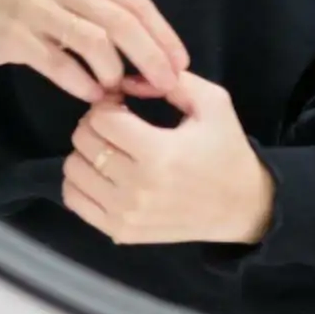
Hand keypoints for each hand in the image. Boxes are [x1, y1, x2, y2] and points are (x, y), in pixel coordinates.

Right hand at [0, 0, 190, 104]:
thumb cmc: (38, 13)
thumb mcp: (75, 2)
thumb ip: (112, 22)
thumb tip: (158, 62)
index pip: (137, 3)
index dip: (164, 37)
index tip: (180, 67)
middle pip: (121, 22)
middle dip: (149, 58)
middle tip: (162, 88)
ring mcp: (37, 7)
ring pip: (93, 41)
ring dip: (112, 72)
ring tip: (117, 92)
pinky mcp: (15, 34)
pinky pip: (58, 62)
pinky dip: (81, 82)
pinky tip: (92, 95)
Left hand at [63, 69, 275, 245]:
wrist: (241, 207)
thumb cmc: (226, 151)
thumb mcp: (213, 103)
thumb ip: (170, 82)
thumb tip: (124, 81)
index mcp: (159, 153)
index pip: (101, 119)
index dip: (107, 103)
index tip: (121, 104)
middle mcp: (138, 187)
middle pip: (83, 142)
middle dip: (93, 125)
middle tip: (114, 125)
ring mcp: (126, 214)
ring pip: (73, 170)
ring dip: (86, 153)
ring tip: (110, 149)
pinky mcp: (120, 232)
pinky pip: (74, 200)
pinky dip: (80, 182)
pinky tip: (102, 174)